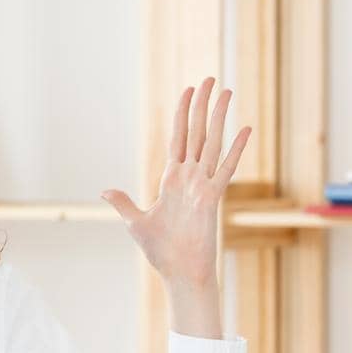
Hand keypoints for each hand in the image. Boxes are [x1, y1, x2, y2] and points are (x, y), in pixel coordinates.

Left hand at [100, 78, 251, 290]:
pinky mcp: (212, 197)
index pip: (178, 138)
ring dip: (219, 117)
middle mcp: (189, 177)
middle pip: (197, 132)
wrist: (180, 272)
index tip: (187, 91)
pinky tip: (245, 128)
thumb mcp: (135, 222)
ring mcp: (203, 184)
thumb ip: (124, 203)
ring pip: (212, 142)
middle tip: (209, 79)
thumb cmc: (161, 251)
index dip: (182, 114)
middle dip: (201, 105)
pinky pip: (226, 169)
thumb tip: (105, 190)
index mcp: (171, 179)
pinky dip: (236, 149)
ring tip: (227, 91)